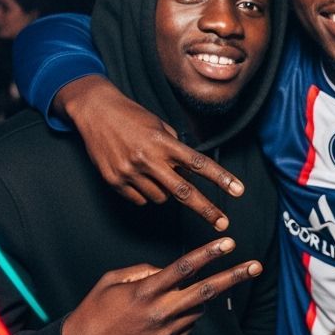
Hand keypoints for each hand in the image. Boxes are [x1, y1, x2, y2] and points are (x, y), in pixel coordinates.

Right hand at [56, 75, 243, 229]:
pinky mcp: (115, 181)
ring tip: (153, 172)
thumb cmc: (131, 115)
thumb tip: (189, 170)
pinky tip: (137, 176)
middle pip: (183, 191)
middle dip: (205, 209)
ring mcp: (130, 172)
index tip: (238, 191)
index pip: (199, 164)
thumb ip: (175, 147)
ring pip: (160, 198)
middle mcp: (148, 158)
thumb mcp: (158, 125)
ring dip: (164, 191)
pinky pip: (139, 199)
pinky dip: (144, 193)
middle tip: (222, 223)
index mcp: (163, 142)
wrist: (95, 111)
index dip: (221, 179)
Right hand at [61, 237, 261, 334]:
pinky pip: (186, 326)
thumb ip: (142, 270)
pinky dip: (183, 315)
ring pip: (197, 308)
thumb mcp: (112, 280)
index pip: (184, 268)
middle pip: (206, 291)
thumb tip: (164, 270)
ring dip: (196, 297)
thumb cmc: (95, 311)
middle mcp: (160, 313)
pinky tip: (163, 315)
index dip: (208, 254)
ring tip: (174, 296)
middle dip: (234, 277)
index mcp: (145, 292)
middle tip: (256, 266)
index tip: (228, 243)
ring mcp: (166, 333)